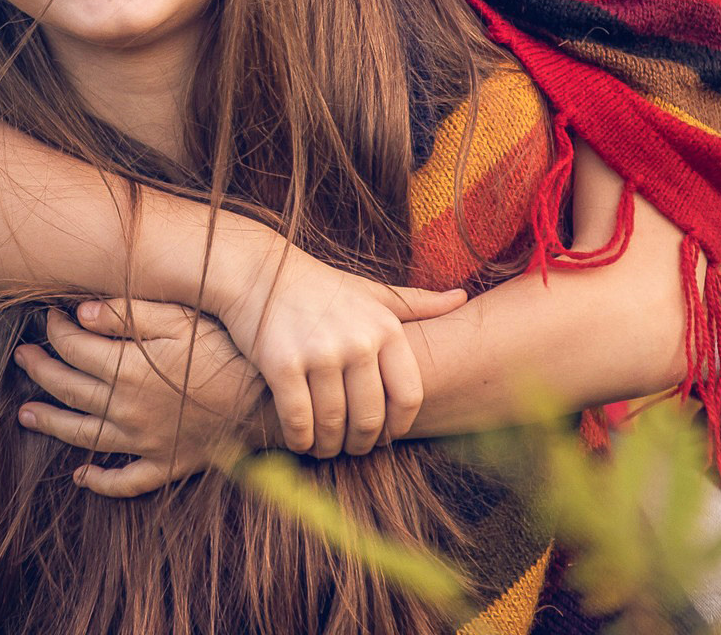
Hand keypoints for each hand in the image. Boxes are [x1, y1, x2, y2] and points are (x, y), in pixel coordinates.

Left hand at [14, 301, 268, 498]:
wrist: (268, 399)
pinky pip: (126, 480)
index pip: (74, 347)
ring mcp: (144, 442)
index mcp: (127, 370)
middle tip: (23, 357)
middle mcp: (127, 410)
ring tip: (26, 415)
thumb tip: (80, 311)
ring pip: (84, 434)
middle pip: (69, 389)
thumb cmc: (226, 349)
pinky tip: (81, 477)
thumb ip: (128, 314)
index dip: (56, 330)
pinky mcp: (165, 464)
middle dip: (41, 371)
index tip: (49, 316)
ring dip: (51, 424)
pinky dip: (100, 482)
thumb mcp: (179, 319)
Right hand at [203, 240, 466, 459]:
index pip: (409, 396)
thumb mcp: (372, 292)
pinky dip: (300, 439)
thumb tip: (462, 297)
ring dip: (328, 446)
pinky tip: (299, 439)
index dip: (398, 426)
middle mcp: (359, 340)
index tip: (384, 436)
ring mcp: (320, 352)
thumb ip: (417, 302)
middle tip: (350, 447)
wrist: (258, 273)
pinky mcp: (283, 364)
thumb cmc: (321, 288)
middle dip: (361, 442)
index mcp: (386, 328)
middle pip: (370, 417)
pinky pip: (299, 420)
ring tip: (323, 447)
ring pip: (333, 423)